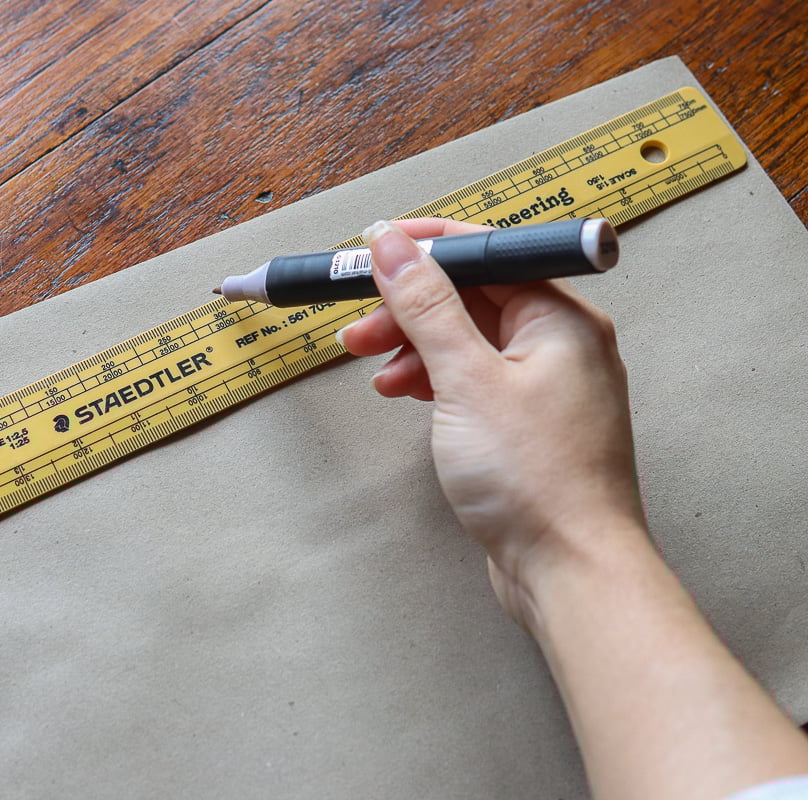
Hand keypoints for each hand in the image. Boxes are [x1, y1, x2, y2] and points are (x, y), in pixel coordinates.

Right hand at [337, 218, 647, 629]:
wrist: (570, 571)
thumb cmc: (536, 480)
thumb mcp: (466, 380)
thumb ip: (426, 306)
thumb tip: (393, 244)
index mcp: (562, 319)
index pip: (487, 256)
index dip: (423, 250)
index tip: (370, 253)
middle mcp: (561, 344)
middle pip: (473, 299)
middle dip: (409, 307)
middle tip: (358, 324)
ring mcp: (544, 386)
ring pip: (468, 341)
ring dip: (415, 346)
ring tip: (372, 365)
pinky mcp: (526, 424)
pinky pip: (473, 379)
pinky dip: (434, 380)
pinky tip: (405, 392)